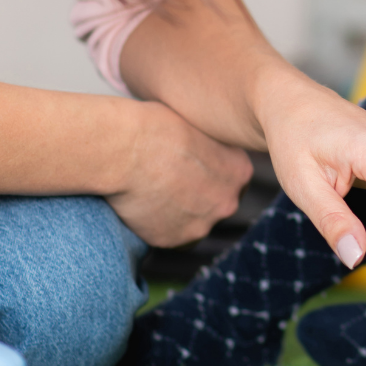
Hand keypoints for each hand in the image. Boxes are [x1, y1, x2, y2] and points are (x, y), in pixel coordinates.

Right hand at [104, 100, 252, 246]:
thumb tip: (209, 150)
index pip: (233, 180)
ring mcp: (201, 224)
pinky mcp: (172, 240)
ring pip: (193, 223)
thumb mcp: (202, 126)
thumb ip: (214, 146)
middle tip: (171, 180)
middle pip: (216, 204)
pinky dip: (155, 225)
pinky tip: (142, 204)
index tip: (192, 168)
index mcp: (240, 171)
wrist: (125, 147)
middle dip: (198, 196)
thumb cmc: (159, 125)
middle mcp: (228, 202)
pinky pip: (167, 235)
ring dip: (178, 213)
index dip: (212, 174)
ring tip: (154, 190)